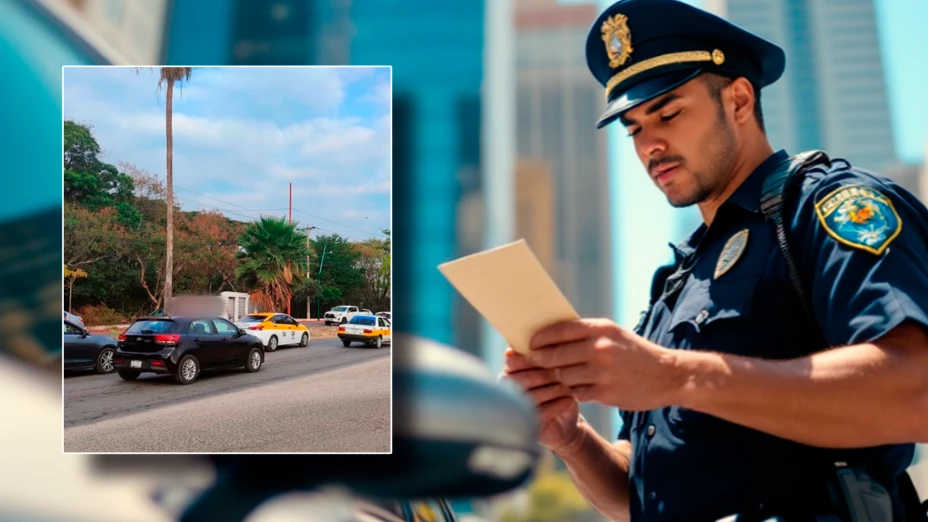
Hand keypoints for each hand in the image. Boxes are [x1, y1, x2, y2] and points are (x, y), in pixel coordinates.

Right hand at [501, 347, 582, 453]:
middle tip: (564, 372)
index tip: (552, 358)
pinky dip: (556, 405)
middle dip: (545, 375)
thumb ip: (546, 355)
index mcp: (510, 372)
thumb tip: (543, 339)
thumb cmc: (559, 389)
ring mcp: (515, 409)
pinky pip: (540, 413)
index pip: (512, 361)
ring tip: (568, 387)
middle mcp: (508, 390)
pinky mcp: (527, 425)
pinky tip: (569, 400)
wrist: (566, 422)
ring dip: (552, 389)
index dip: (532, 359)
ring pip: (531, 396)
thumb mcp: (554, 369)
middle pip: (521, 379)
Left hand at [526, 318, 680, 410]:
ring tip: (555, 375)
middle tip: (534, 360)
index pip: (561, 330)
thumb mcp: (614, 334)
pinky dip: (573, 390)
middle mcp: (600, 348)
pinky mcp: (605, 393)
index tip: (530, 342)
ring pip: (563, 375)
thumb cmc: (635, 352)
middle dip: (541, 358)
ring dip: (557, 376)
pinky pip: (576, 392)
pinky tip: (576, 387)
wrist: (666, 375)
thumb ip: (587, 333)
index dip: (541, 337)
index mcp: (601, 329)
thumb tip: (552, 334)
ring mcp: (602, 372)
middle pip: (556, 355)